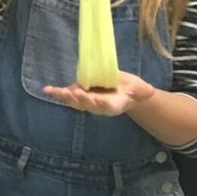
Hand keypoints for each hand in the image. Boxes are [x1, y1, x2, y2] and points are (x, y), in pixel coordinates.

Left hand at [42, 72, 156, 114]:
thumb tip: (149, 91)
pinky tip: (46, 90)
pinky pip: (66, 95)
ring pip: (75, 102)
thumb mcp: (141, 89)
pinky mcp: (78, 94)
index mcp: (113, 105)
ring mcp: (87, 102)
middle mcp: (98, 106)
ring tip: (59, 91)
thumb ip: (143, 91)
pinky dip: (56, 93)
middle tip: (75, 93)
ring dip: (66, 97)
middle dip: (81, 100)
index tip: (95, 99)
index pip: (106, 105)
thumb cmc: (132, 90)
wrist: (123, 92)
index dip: (100, 102)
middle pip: (88, 105)